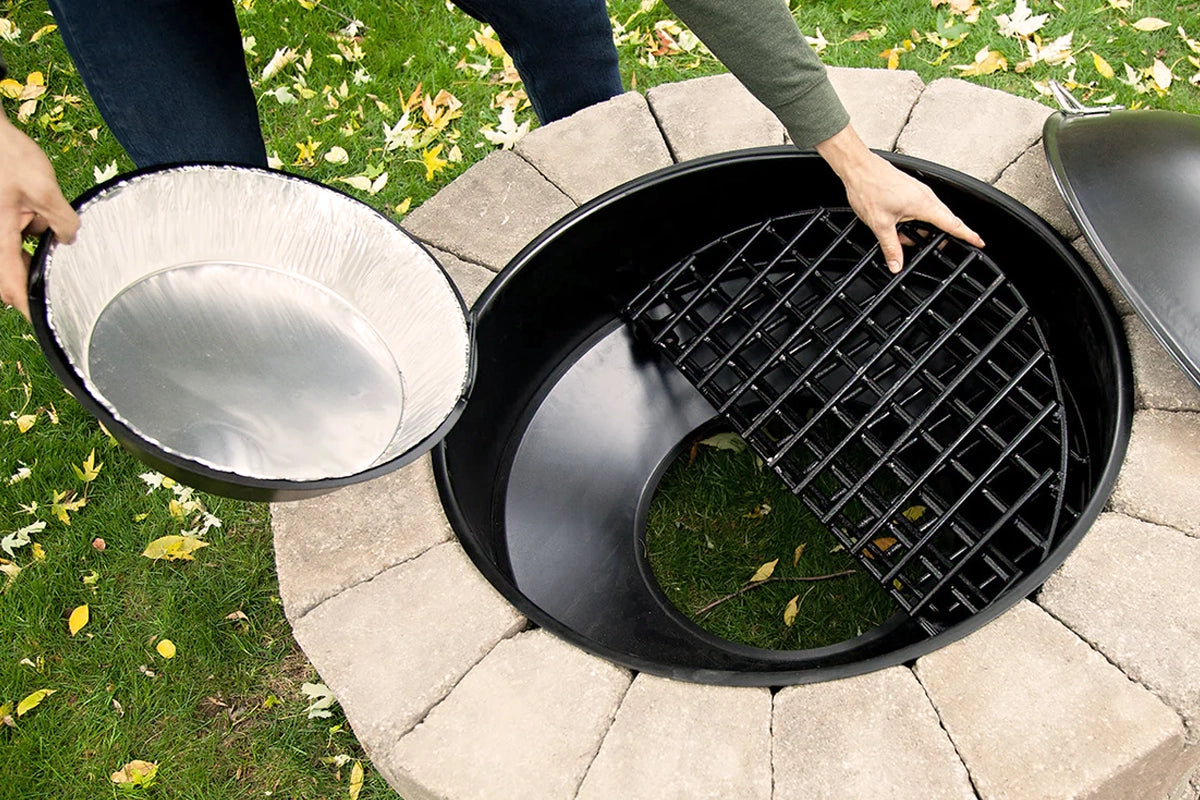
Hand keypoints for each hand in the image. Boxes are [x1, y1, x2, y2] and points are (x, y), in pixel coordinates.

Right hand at [1, 111, 79, 319]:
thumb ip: (61, 220)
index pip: (10, 284)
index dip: (25, 304)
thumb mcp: (43, 188)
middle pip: (12, 271)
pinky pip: (17, 233)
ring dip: (36, 249)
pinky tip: (47, 218)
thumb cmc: (8, 156)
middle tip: (62, 286)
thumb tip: (70, 239)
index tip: (41, 318)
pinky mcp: (1, 215)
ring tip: (55, 237)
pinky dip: (34, 230)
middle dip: (34, 277)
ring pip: (17, 251)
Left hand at [815, 124, 983, 272]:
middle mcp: (925, 196)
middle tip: (933, 248)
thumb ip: (891, 247)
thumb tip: (897, 264)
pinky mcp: (909, 189)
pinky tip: (898, 225)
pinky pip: (919, 209)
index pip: (953, 224)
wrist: (858, 167)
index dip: (967, 235)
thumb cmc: (869, 187)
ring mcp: (918, 191)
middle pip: (943, 221)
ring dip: (920, 229)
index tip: (979, 242)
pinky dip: (913, 220)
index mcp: (924, 204)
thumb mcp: (880, 225)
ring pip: (928, 216)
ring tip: (902, 237)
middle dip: (939, 236)